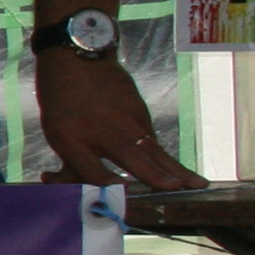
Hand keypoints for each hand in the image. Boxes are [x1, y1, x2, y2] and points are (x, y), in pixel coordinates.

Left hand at [36, 52, 202, 191]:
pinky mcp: (141, 113)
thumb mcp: (56, 135)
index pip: (93, 172)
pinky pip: (151, 140)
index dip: (107, 187)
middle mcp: (103, 131)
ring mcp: (127, 120)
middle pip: (131, 156)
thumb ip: (73, 166)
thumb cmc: (62, 101)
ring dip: (176, 169)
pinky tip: (179, 174)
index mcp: (73, 139)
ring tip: (197, 184)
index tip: (122, 196)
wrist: (77, 58)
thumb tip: (86, 194)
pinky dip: (163, 158)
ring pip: (153, 149)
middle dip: (155, 174)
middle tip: (175, 187)